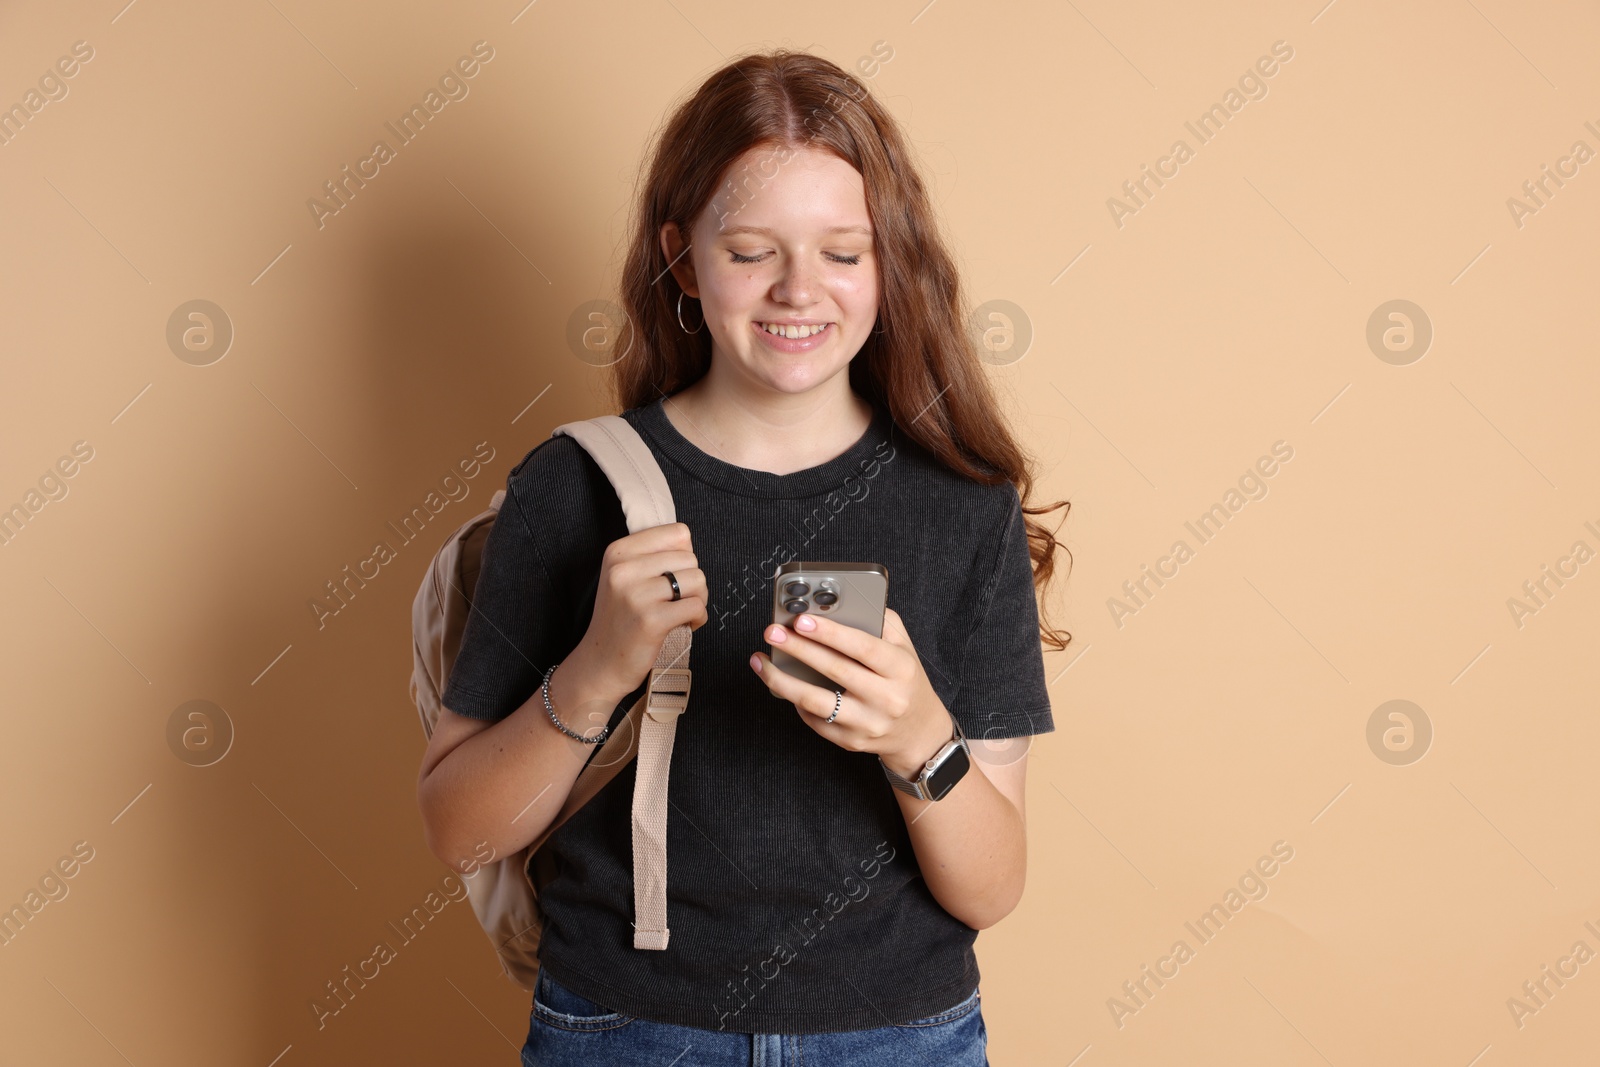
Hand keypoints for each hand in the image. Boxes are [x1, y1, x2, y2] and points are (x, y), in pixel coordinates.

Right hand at [564, 522, 707, 716]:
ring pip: (698, 580)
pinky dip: (698, 618)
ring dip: (698, 599)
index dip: (682, 556)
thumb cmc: (621, 619)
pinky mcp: (651, 620)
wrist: (601, 663)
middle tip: (676, 600)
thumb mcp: (624, 576)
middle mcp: (624, 569)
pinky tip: (683, 625)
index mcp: (618, 551)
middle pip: (690, 558)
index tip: (670, 576)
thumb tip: (688, 544)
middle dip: (692, 581)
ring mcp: (636, 595)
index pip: (678, 533)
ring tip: (680, 612)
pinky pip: (696, 606)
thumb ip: (652, 555)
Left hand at [749, 607, 953, 779]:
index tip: (801, 620)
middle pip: (834, 670)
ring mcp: (867, 723)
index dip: (830, 633)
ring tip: (761, 662)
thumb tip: (838, 606)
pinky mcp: (851, 742)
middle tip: (772, 632)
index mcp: (900, 669)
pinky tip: (781, 684)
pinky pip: (815, 720)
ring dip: (782, 680)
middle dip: (798, 649)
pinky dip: (795, 701)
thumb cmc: (905, 680)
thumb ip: (878, 621)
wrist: (918, 731)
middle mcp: (886, 698)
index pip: (862, 647)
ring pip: (816, 702)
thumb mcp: (904, 647)